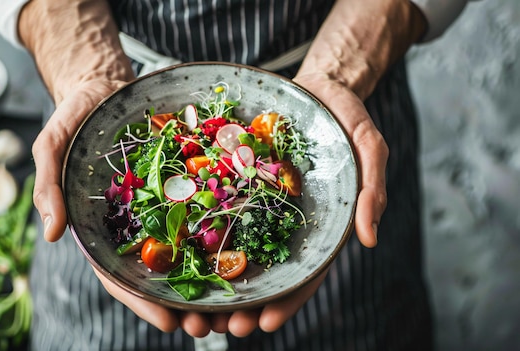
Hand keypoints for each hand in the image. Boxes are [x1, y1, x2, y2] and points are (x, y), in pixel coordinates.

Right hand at [30, 78, 216, 335]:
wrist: (105, 87)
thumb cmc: (74, 119)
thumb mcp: (52, 147)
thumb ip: (49, 187)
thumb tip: (51, 234)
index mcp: (102, 228)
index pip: (121, 276)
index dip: (143, 302)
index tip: (169, 322)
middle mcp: (136, 223)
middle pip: (160, 273)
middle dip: (183, 302)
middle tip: (210, 325)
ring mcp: (162, 205)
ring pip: (187, 250)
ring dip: (208, 279)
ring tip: (234, 303)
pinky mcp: (184, 184)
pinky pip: (203, 210)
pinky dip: (221, 234)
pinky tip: (243, 250)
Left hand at [205, 73, 387, 336]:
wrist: (314, 87)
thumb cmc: (344, 119)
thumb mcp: (367, 147)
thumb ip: (371, 189)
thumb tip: (369, 239)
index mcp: (317, 224)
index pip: (303, 272)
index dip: (287, 300)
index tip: (265, 323)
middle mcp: (283, 220)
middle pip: (264, 271)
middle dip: (243, 303)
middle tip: (220, 327)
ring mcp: (257, 203)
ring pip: (235, 250)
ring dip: (216, 283)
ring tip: (194, 310)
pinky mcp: (235, 182)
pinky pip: (216, 211)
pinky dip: (200, 238)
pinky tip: (180, 257)